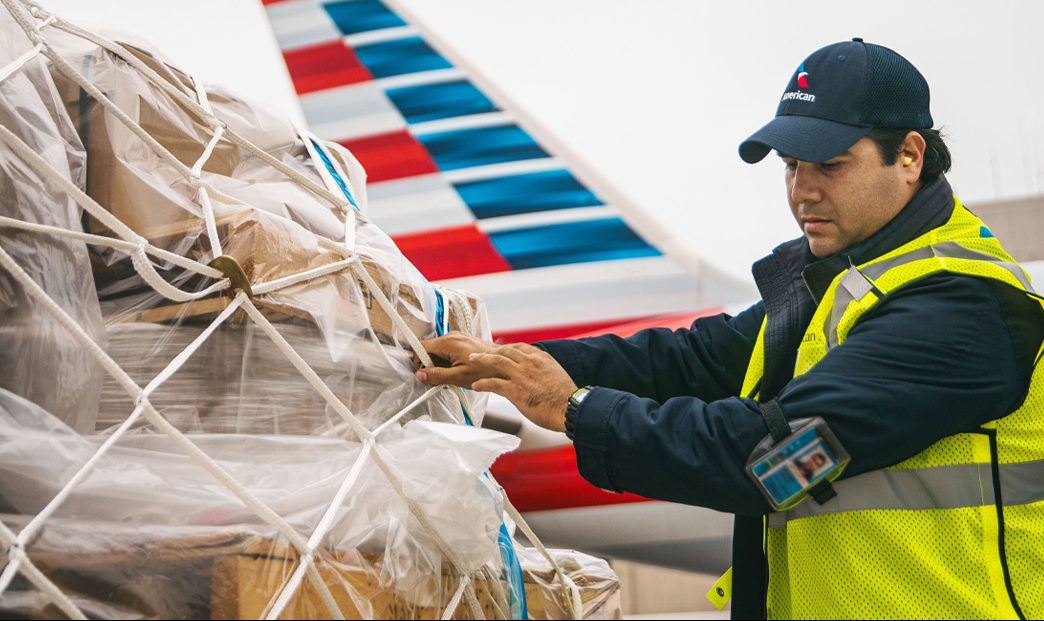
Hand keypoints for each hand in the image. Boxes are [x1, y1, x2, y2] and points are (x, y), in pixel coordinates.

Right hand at [414, 332, 493, 386]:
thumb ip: (437, 375)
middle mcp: (452, 336)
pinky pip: (448, 350)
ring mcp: (458, 337)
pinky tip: (457, 369)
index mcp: (448, 342)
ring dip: (440, 364)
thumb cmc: (486, 370)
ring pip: (438, 350)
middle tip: (440, 377)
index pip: (421, 347)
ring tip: (452, 374)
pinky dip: (448, 361)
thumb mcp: (458, 377)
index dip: (419, 361)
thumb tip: (420, 375)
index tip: (424, 372)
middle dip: (431, 364)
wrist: (505, 364)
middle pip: (429, 349)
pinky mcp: (463, 342)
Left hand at [416, 339, 576, 432]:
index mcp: (541, 358)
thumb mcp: (557, 377)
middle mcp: (530, 362)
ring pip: (496, 361)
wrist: (571, 407)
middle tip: (479, 353)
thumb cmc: (567, 398)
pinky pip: (493, 383)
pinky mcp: (515, 390)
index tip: (499, 349)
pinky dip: (482, 384)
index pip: (520, 347)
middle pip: (505, 351)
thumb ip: (545, 373)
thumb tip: (542, 378)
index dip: (507, 347)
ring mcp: (521, 375)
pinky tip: (475, 386)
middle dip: (490, 351)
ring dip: (481, 359)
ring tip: (470, 360)